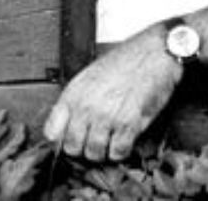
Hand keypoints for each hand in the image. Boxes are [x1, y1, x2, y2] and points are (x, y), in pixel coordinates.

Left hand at [42, 24, 182, 161]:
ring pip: (94, 153)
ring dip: (104, 151)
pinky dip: (121, 150)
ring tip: (111, 139)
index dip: (61, 139)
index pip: (52, 132)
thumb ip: (77, 98)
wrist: (155, 53)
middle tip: (94, 140)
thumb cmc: (127, 58)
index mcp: (74, 92)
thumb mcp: (92, 74)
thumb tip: (69, 121)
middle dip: (84, 147)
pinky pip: (117, 152)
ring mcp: (106, 116)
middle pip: (72, 147)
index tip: (70, 138)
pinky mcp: (128, 124)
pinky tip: (124, 138)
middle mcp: (87, 106)